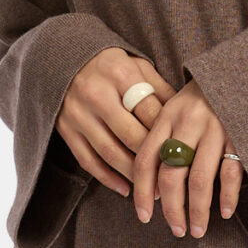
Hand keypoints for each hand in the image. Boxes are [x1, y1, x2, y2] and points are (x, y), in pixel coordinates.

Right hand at [56, 47, 169, 195]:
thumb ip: (160, 90)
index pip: (150, 111)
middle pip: (131, 135)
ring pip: (110, 152)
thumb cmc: (112, 65)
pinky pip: (88, 160)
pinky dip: (107, 178)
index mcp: (120, 74)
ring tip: (151, 189)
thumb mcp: (138, 66)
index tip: (183, 152)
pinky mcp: (65, 129)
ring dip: (133, 175)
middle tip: (171, 178)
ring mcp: (78, 114)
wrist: (63, 58)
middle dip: (153, 160)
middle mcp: (96, 94)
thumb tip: (184, 119)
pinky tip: (125, 188)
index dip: (167, 134)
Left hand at [130, 77, 241, 237]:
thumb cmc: (202, 98)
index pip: (145, 161)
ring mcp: (216, 129)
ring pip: (200, 179)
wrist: (240, 69)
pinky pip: (231, 173)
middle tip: (175, 230)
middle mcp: (188, 123)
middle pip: (172, 175)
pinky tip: (225, 212)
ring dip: (197, 210)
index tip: (143, 217)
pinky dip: (228, 196)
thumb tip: (153, 191)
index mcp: (166, 116)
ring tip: (196, 230)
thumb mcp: (175, 110)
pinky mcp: (241, 135)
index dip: (141, 192)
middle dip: (171, 209)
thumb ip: (161, 141)